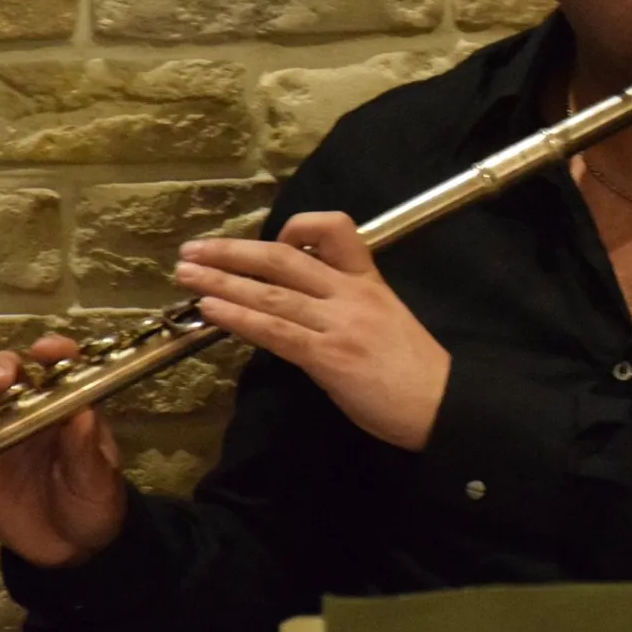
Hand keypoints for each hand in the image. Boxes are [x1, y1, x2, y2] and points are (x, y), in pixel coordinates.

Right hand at [0, 334, 127, 568]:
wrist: (72, 550)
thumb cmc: (93, 502)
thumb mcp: (97, 479)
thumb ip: (86, 449)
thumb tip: (83, 413)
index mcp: (67, 406)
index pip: (61, 365)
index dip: (53, 351)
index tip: (45, 351)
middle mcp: (30, 411)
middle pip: (9, 374)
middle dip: (1, 369)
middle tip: (1, 383)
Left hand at [176, 212, 451, 451]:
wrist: (445, 404)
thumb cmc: (416, 371)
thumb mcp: (386, 321)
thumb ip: (345, 308)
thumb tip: (300, 307)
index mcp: (369, 280)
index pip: (334, 229)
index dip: (296, 227)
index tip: (270, 240)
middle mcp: (352, 293)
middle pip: (284, 257)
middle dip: (232, 252)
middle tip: (192, 249)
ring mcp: (340, 323)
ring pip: (271, 292)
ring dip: (221, 280)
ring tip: (186, 274)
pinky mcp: (329, 356)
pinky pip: (276, 330)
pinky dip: (239, 317)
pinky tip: (211, 310)